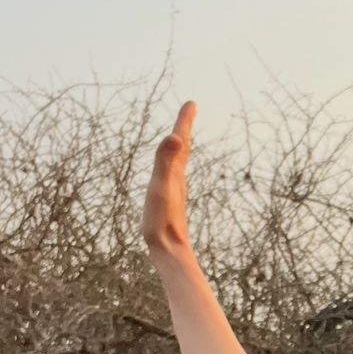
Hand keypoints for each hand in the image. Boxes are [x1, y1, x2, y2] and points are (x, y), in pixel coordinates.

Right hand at [142, 101, 196, 264]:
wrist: (170, 251)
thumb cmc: (162, 220)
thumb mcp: (161, 187)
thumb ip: (166, 162)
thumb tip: (176, 137)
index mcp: (175, 172)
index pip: (180, 141)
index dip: (184, 121)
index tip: (191, 103)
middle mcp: (178, 179)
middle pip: (182, 149)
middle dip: (184, 128)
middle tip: (188, 111)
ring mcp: (175, 191)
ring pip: (179, 164)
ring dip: (180, 147)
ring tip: (180, 137)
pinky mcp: (170, 203)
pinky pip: (172, 178)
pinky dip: (173, 166)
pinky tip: (172, 173)